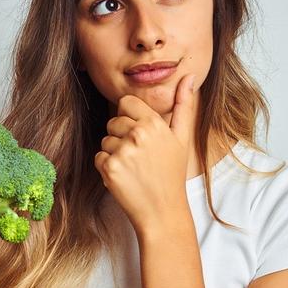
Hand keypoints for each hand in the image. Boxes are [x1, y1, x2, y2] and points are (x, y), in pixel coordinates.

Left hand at [94, 74, 196, 236]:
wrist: (163, 211)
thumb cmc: (172, 174)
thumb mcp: (181, 138)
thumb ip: (183, 105)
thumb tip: (188, 77)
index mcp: (153, 123)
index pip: (126, 102)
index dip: (129, 117)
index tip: (138, 133)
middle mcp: (137, 134)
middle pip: (113, 122)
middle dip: (121, 137)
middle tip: (139, 156)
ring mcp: (122, 151)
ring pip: (105, 140)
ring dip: (114, 153)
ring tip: (133, 168)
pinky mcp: (109, 168)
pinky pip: (98, 157)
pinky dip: (107, 167)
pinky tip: (124, 177)